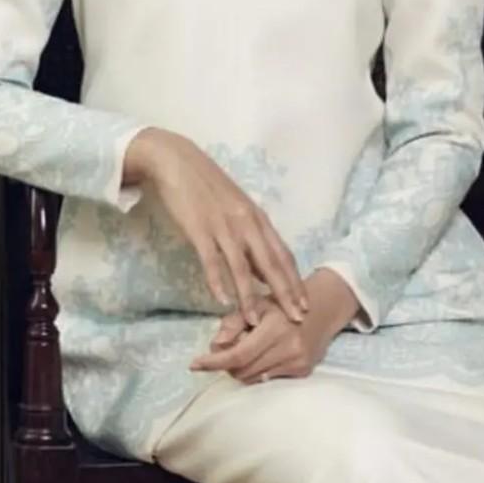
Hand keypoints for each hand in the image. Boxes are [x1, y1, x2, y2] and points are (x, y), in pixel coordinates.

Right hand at [123, 127, 309, 325]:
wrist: (178, 162)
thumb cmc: (208, 188)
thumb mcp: (237, 210)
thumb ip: (251, 238)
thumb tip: (263, 271)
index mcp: (258, 218)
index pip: (283, 255)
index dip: (295, 281)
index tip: (305, 304)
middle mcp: (247, 223)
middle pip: (271, 263)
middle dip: (285, 293)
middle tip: (297, 318)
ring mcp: (224, 226)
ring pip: (242, 267)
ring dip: (250, 297)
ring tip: (255, 321)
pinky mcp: (200, 229)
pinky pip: (212, 259)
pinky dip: (218, 281)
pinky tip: (222, 300)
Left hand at [189, 267, 361, 381]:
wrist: (324, 306)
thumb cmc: (285, 302)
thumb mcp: (259, 302)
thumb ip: (234, 322)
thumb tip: (215, 345)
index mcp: (275, 327)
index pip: (238, 355)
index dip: (214, 362)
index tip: (194, 364)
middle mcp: (288, 348)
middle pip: (243, 370)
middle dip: (227, 363)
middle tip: (225, 348)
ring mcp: (297, 362)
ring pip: (253, 377)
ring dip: (242, 368)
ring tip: (247, 347)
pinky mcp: (303, 371)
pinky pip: (269, 378)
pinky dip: (258, 369)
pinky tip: (264, 353)